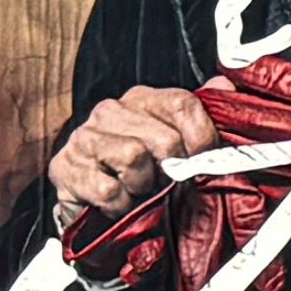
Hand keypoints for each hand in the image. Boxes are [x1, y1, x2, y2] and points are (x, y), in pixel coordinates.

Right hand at [49, 82, 220, 237]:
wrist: (91, 201)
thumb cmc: (139, 170)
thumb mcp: (175, 139)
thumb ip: (202, 113)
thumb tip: (224, 84)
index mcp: (142, 99)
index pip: (185, 104)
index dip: (203, 138)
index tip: (206, 160)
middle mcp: (111, 112)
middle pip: (166, 139)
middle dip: (175, 170)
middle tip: (169, 183)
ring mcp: (85, 137)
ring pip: (135, 159)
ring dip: (145, 186)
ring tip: (141, 191)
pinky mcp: (66, 168)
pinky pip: (109, 190)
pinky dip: (121, 206)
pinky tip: (120, 203)